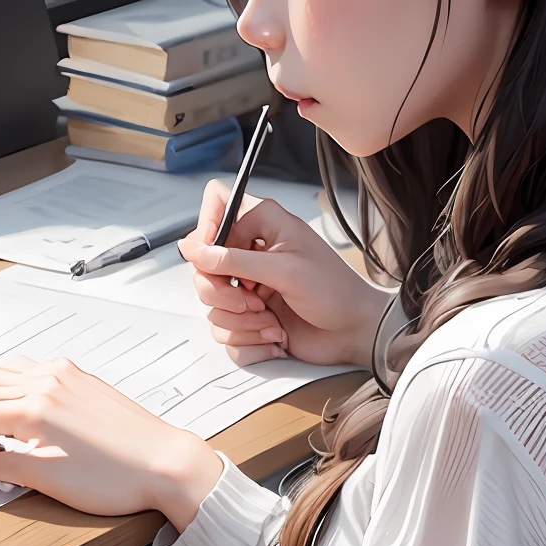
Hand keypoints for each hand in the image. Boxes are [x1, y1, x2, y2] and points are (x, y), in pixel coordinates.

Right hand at [0, 359, 225, 530]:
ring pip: (1, 377)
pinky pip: (27, 373)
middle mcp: (46, 381)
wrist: (166, 464)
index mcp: (35, 406)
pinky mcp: (78, 378)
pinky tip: (16, 421)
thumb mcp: (47, 479)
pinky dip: (9, 393)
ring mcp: (63, 375)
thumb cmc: (117, 476)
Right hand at [179, 188, 394, 366]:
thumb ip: (234, 260)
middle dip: (222, 292)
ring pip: (211, 303)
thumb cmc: (334, 292)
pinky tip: (275, 336)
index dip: (205, 226)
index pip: (217, 206)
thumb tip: (191, 248)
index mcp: (263, 225)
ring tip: (271, 322)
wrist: (354, 332)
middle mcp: (251, 253)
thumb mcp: (285, 270)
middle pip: (203, 265)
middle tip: (251, 302)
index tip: (208, 256)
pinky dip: (248, 340)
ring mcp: (248, 286)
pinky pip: (224, 330)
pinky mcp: (250, 317)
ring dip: (240, 321)